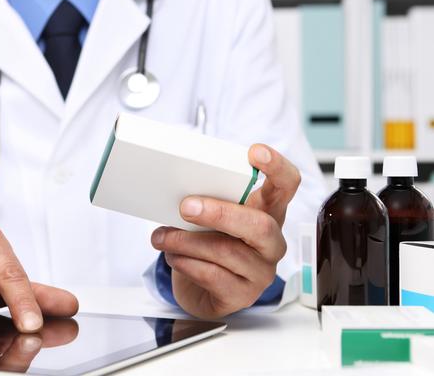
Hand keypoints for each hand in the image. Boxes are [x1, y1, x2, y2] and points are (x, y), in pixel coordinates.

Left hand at [150, 144, 299, 318]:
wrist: (201, 289)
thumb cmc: (208, 242)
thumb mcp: (212, 217)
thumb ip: (208, 199)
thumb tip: (180, 189)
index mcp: (268, 212)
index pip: (287, 185)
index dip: (277, 167)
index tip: (255, 152)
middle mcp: (271, 242)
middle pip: (259, 225)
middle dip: (219, 213)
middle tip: (186, 206)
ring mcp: (261, 272)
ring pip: (227, 252)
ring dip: (186, 241)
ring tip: (162, 237)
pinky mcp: (241, 295)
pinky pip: (213, 276)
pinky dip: (186, 263)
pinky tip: (173, 256)